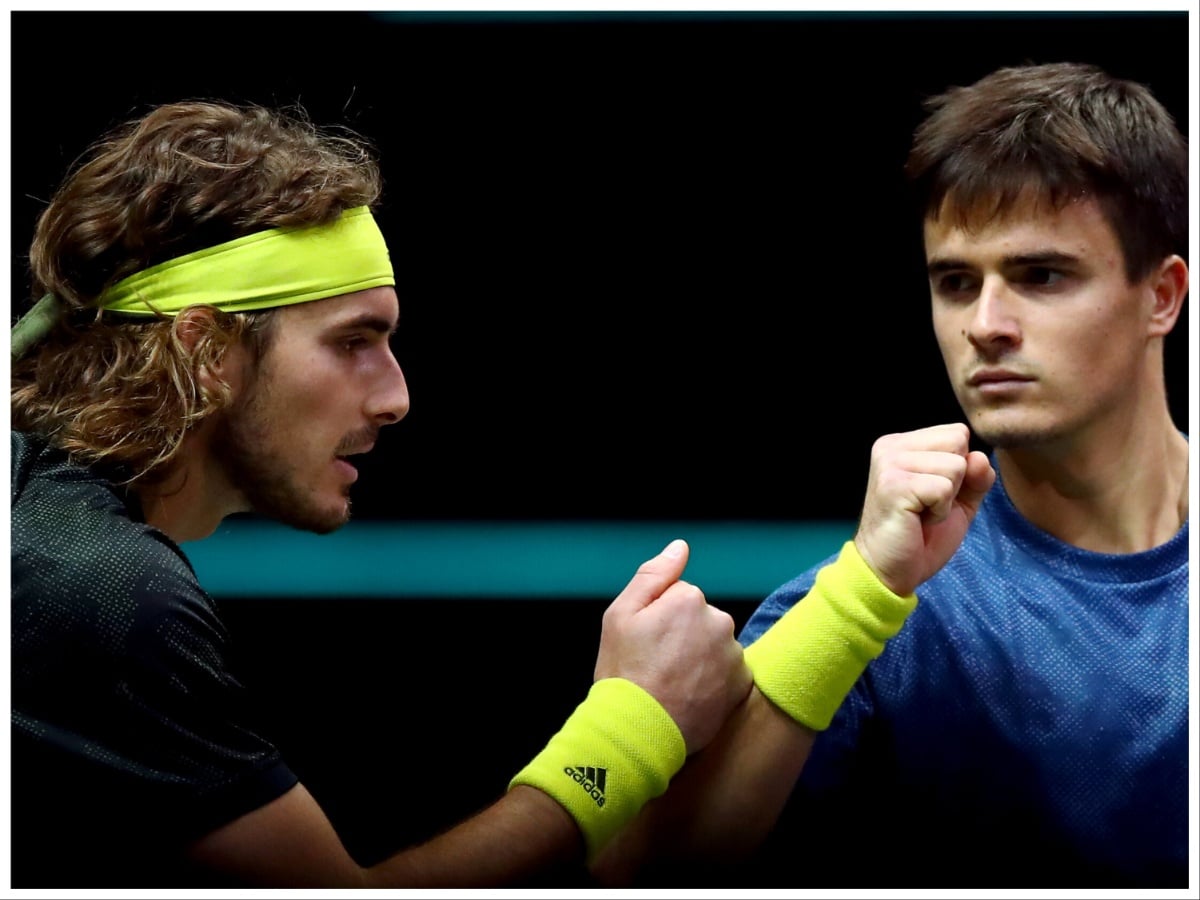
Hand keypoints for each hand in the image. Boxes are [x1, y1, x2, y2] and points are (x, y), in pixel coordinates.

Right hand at [593, 540, 752, 754]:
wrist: (639, 732)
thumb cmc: (624, 673)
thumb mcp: (621, 615)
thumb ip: (653, 575)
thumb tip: (680, 547)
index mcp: (690, 599)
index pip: (679, 597)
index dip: (658, 619)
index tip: (646, 643)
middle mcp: (720, 622)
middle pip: (700, 620)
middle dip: (682, 636)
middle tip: (658, 665)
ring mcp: (734, 655)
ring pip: (714, 646)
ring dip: (699, 659)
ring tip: (673, 684)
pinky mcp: (741, 685)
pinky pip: (727, 672)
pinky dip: (713, 681)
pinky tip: (690, 696)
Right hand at [854, 423, 994, 596]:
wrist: (888, 570)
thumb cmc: (919, 536)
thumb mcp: (959, 501)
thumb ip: (975, 477)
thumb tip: (980, 458)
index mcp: (902, 444)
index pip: (957, 433)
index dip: (959, 468)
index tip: (932, 493)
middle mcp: (891, 447)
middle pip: (958, 443)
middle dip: (955, 480)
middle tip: (927, 504)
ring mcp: (890, 464)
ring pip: (955, 466)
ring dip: (947, 499)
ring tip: (921, 513)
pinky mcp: (894, 485)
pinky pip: (944, 488)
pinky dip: (940, 512)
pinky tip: (918, 520)